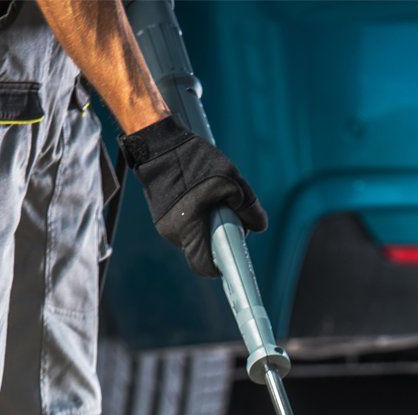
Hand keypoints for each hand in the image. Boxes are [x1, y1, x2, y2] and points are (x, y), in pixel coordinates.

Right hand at [120, 117, 266, 276]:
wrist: (158, 144)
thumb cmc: (193, 161)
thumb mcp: (231, 180)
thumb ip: (248, 207)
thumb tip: (259, 226)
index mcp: (188, 227)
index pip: (203, 266)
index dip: (220, 267)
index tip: (231, 259)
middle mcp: (172, 232)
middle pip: (201, 251)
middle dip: (217, 240)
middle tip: (228, 219)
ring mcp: (164, 224)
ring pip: (193, 237)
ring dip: (207, 227)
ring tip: (213, 201)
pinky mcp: (161, 215)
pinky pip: (185, 225)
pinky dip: (196, 218)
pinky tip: (200, 196)